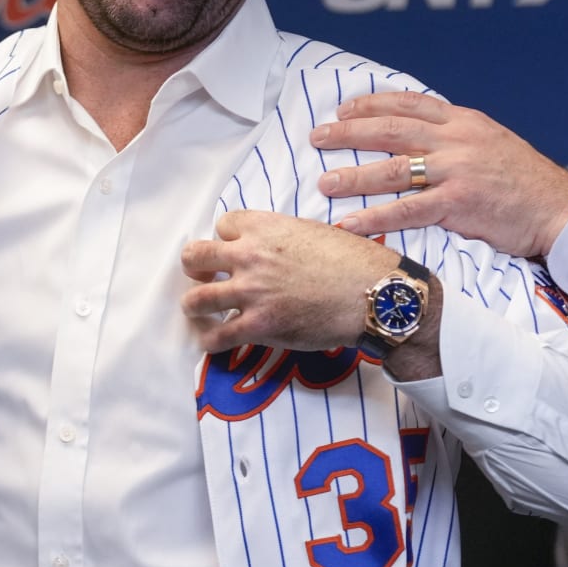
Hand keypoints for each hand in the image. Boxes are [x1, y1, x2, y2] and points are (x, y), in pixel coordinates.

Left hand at [180, 211, 400, 353]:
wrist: (373, 294)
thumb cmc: (355, 261)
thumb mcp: (315, 231)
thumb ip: (284, 235)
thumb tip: (276, 248)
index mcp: (265, 227)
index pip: (222, 225)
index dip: (228, 239)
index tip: (235, 251)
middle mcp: (250, 256)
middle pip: (195, 256)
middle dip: (196, 267)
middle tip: (207, 277)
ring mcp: (251, 293)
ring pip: (196, 299)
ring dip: (195, 306)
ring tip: (202, 311)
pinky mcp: (258, 326)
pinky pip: (215, 337)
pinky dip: (210, 341)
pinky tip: (215, 341)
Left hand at [309, 92, 567, 257]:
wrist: (560, 209)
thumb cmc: (527, 183)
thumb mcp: (493, 144)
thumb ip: (458, 139)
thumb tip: (421, 141)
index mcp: (464, 122)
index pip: (409, 103)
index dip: (372, 103)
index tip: (344, 108)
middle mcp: (457, 140)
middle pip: (391, 129)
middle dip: (348, 131)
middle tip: (317, 137)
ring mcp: (457, 171)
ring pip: (392, 169)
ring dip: (353, 176)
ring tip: (324, 182)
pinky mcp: (458, 204)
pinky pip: (407, 210)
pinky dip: (374, 217)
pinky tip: (349, 223)